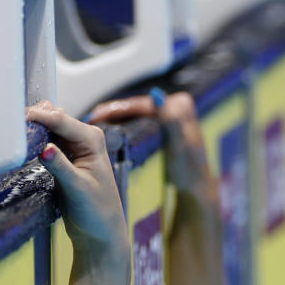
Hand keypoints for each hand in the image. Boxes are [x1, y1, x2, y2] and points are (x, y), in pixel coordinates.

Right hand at [27, 102, 126, 254]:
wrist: (100, 231)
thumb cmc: (98, 212)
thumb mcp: (77, 188)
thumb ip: (61, 167)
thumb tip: (45, 149)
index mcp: (93, 140)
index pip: (61, 120)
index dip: (39, 116)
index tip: (18, 118)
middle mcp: (84, 138)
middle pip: (51, 118)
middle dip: (33, 120)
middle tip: (13, 130)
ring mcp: (72, 146)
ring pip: (46, 127)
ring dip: (31, 129)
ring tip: (14, 138)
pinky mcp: (62, 156)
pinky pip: (43, 139)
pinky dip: (32, 139)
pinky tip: (22, 146)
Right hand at [88, 92, 210, 195]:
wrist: (195, 188)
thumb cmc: (190, 170)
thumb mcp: (181, 145)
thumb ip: (171, 120)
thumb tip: (157, 96)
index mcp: (180, 105)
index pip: (142, 104)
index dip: (117, 109)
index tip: (96, 115)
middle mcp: (175, 105)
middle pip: (136, 107)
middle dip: (112, 112)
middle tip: (89, 118)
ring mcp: (169, 115)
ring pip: (134, 113)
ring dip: (114, 117)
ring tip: (93, 122)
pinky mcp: (163, 126)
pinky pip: (137, 120)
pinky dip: (122, 124)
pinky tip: (107, 128)